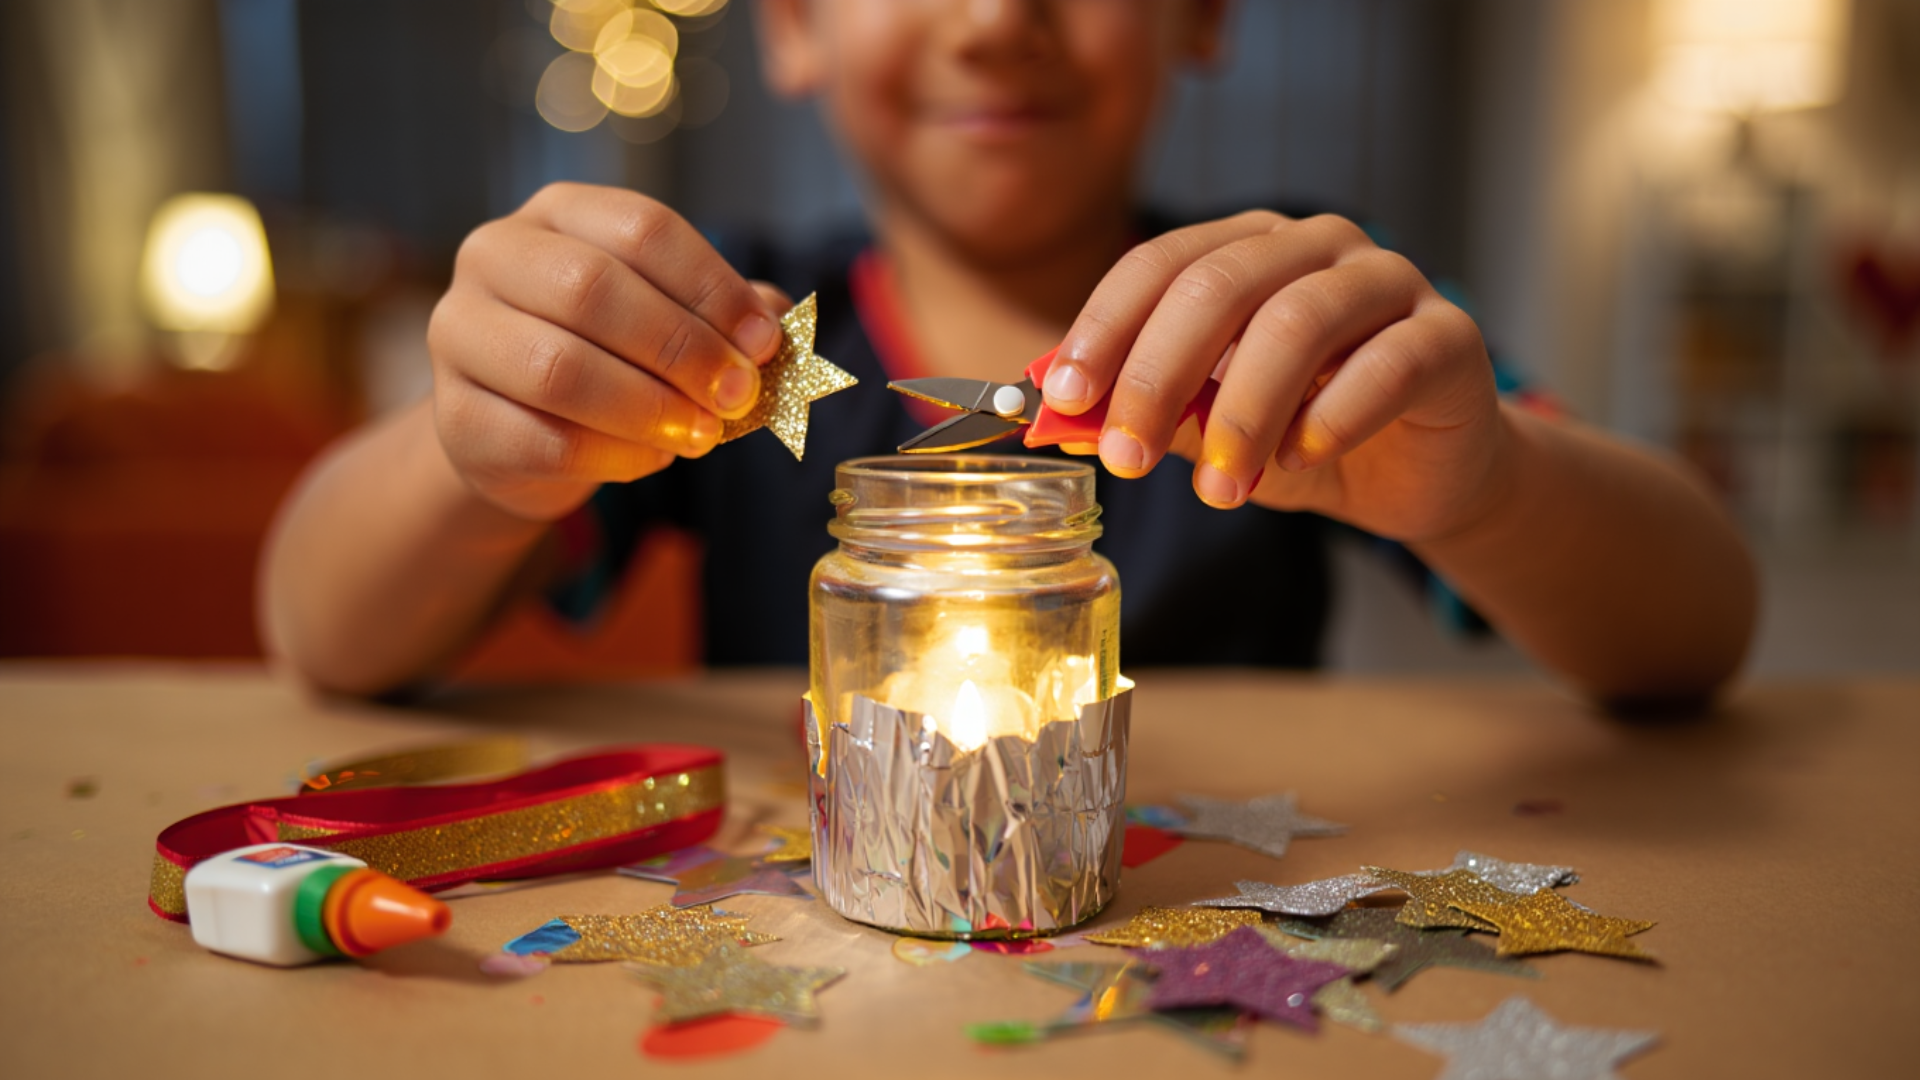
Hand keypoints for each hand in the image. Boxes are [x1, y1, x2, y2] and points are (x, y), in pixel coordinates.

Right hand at [427, 182, 787, 520]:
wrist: (518, 434)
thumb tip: (780, 320)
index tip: (763, 342)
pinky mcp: (456, 419)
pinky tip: (654, 458)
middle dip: (682, 348)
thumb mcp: (665, 320)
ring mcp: (459, 336)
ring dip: (649, 407)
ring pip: (560, 370)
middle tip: (739, 394)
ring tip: (703, 433)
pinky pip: (543, 441)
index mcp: (556, 214)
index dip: (712, 286)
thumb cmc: (606, 358)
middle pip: (593, 290)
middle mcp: (493, 257)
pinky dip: (614, 456)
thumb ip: (720, 315)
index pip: (640, 228)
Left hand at [1042, 211, 1506, 542]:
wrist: (1418, 471)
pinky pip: (1388, 362)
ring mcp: (1388, 280)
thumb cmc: (1304, 435)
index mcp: (1248, 248)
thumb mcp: (1212, 432)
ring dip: (1245, 413)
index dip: (1105, 328)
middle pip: (1220, 286)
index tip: (1064, 398)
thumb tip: (1067, 421)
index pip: (1160, 265)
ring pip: (1300, 321)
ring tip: (1219, 490)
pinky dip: (1335, 415)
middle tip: (1127, 457)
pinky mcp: (1449, 335)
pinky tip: (1303, 457)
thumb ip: (1154, 416)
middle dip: (1159, 376)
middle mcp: (1316, 245)